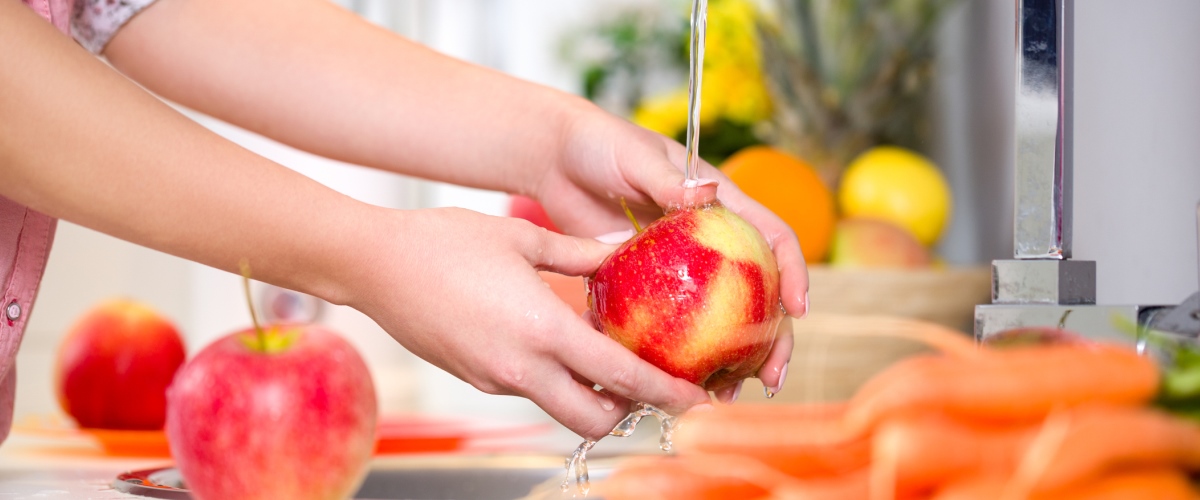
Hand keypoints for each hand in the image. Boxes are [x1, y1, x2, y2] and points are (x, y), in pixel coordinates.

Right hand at [345, 207, 710, 439]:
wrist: (372, 265)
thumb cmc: (442, 243)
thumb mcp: (521, 239)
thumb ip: (579, 255)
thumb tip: (619, 251)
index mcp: (542, 330)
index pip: (621, 376)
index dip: (665, 392)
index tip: (695, 398)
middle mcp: (521, 368)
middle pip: (594, 419)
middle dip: (628, 410)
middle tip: (648, 383)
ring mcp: (496, 379)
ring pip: (560, 407)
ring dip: (590, 395)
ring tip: (604, 356)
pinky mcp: (477, 378)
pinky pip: (530, 389)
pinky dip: (554, 378)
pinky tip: (556, 341)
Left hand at [534, 104, 805, 401]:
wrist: (554, 160)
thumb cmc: (598, 144)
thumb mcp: (634, 157)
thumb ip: (667, 178)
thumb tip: (706, 192)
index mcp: (720, 203)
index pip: (771, 237)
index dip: (792, 271)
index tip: (797, 308)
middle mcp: (710, 240)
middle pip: (757, 293)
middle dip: (772, 337)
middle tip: (770, 376)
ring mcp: (681, 268)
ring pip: (719, 318)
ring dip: (731, 359)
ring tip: (727, 394)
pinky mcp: (649, 287)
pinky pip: (671, 324)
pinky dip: (678, 356)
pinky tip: (678, 385)